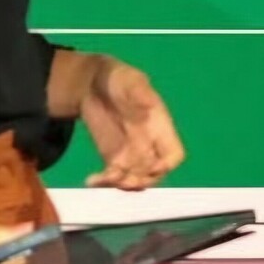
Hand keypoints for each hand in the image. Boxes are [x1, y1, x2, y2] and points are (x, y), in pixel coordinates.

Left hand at [80, 57, 184, 189]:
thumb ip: (139, 92)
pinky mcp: (112, 158)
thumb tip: (148, 104)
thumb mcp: (129, 79)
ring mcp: (130, 154)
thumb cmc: (117, 78)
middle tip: (122, 180)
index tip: (151, 168)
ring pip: (133, 179)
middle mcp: (149, 145)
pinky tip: (91, 180)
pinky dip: (103, 182)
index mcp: (160, 127)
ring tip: (103, 179)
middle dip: (141, 180)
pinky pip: (113, 177)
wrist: (90, 84)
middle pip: (153, 173)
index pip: (173, 154)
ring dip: (121, 184)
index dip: (167, 164)